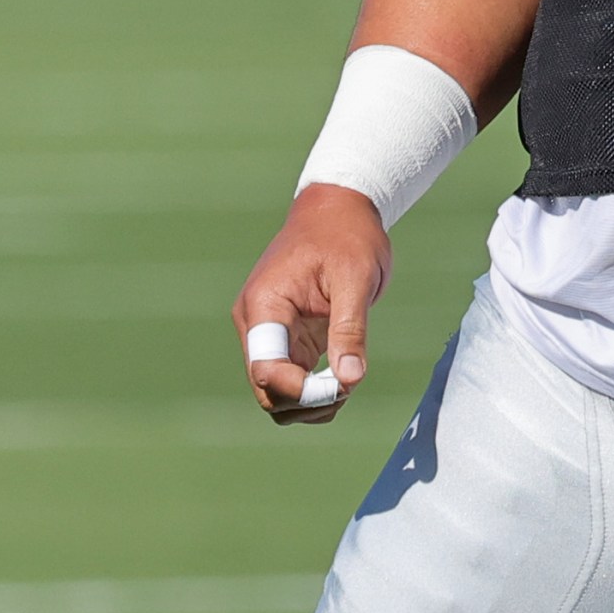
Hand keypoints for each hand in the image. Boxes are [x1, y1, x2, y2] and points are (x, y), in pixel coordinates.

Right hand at [232, 186, 390, 425]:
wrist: (339, 210)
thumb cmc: (347, 236)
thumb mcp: (356, 278)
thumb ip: (350, 330)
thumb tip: (350, 379)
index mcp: (264, 306)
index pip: (266, 370)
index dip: (301, 391)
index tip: (342, 386)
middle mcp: (257, 323)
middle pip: (267, 390)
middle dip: (307, 402)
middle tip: (349, 385)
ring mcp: (271, 333)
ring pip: (278, 393)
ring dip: (312, 402)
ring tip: (348, 380)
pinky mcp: (288, 338)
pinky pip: (293, 380)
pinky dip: (316, 391)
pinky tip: (344, 375)